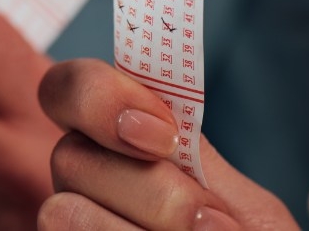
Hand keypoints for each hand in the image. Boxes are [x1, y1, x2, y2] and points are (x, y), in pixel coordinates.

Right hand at [37, 59, 296, 229]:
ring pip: (60, 211)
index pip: (70, 90)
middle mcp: (88, 186)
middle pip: (70, 154)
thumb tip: (164, 125)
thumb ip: (202, 170)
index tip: (163, 136)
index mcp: (129, 149)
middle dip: (150, 191)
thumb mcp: (248, 215)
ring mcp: (74, 227)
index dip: (100, 97)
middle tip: (207, 227)